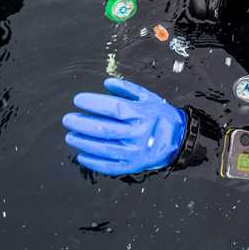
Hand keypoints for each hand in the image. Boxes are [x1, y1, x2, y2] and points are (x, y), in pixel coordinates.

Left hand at [62, 78, 186, 175]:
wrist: (179, 139)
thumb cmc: (160, 115)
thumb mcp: (148, 97)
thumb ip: (127, 89)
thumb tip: (107, 83)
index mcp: (142, 114)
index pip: (113, 108)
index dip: (94, 104)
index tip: (78, 100)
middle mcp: (138, 133)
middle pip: (105, 129)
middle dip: (82, 124)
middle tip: (68, 119)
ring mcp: (136, 152)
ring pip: (104, 148)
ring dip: (83, 143)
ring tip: (70, 136)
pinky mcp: (133, 165)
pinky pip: (110, 166)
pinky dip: (93, 162)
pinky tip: (81, 155)